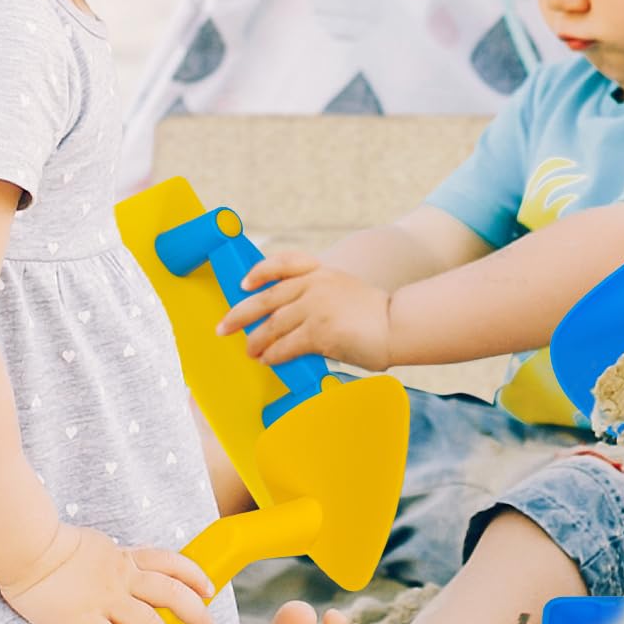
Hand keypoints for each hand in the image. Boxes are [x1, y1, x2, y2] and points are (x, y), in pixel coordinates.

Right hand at [0, 524, 218, 623]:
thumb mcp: (92, 546)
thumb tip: (115, 569)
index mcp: (124, 558)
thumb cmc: (48, 546)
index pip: (171, 562)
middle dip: (198, 617)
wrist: (25, 546)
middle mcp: (122, 577)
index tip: (208, 589)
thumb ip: (108, 560)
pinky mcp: (83, 619)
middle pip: (173, 594)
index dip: (195, 575)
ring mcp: (105, 598)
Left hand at [214, 252, 392, 370]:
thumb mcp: (346, 291)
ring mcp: (316, 307)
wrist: (400, 324)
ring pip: (272, 325)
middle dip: (240, 314)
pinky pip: (285, 346)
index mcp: (322, 272)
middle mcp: (315, 285)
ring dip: (256, 341)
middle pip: (266, 297)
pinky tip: (268, 361)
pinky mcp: (319, 332)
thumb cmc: (376, 315)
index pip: (284, 263)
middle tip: (223, 327)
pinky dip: (273, 355)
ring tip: (249, 351)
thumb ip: (318, 298)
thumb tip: (289, 323)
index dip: (260, 271)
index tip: (245, 283)